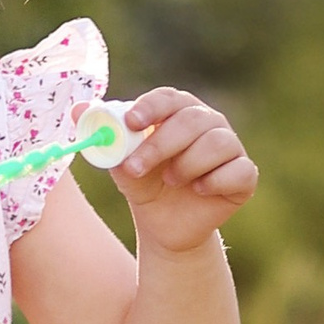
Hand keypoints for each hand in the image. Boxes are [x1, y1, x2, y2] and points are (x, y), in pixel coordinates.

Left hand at [112, 88, 258, 253]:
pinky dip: (214, 182)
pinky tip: (198, 191)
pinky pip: (238, 171)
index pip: (169, 98)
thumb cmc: (145, 184)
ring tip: (170, 181)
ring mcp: (231, 147)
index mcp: (179, 110)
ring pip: (217, 144)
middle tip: (136, 169)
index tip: (131, 123)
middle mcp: (209, 123)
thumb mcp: (120, 162)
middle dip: (160, 145)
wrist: (165, 225)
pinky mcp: (245, 175)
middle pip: (192, 120)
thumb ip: (104, 137)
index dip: (151, 108)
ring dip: (187, 165)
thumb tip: (78, 110)